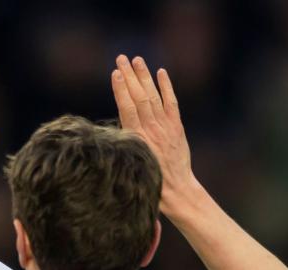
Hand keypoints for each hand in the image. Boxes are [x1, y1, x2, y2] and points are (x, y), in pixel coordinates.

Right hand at [111, 55, 197, 213]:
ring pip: (154, 96)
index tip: (115, 73)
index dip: (121, 89)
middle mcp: (151, 129)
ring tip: (137, 59)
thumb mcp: (130, 168)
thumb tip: (110, 135)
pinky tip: (160, 73)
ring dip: (145, 76)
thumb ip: (123, 148)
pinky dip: (167, 87)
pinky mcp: (177, 128)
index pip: (127, 108)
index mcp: (137, 139)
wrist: (177, 192)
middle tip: (121, 58)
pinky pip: (171, 103)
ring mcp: (165, 127)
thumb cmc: (149, 186)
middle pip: (139, 97)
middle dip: (130, 76)